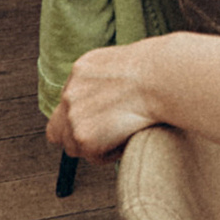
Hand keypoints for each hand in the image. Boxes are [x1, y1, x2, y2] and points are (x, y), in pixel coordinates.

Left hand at [48, 46, 160, 163]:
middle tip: (105, 138)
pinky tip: (128, 138)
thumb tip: (116, 95)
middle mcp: (70, 91)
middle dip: (77, 136)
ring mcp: (73, 114)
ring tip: (124, 136)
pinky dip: (110, 154)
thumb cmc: (160, 70)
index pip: (67, 101)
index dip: (78, 116)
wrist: (161, 77)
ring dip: (96, 147)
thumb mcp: (128, 62)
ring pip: (74, 146)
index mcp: (82, 69)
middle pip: (58, 129)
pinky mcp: (83, 136)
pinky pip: (94, 156)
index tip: (96, 122)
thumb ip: (110, 80)